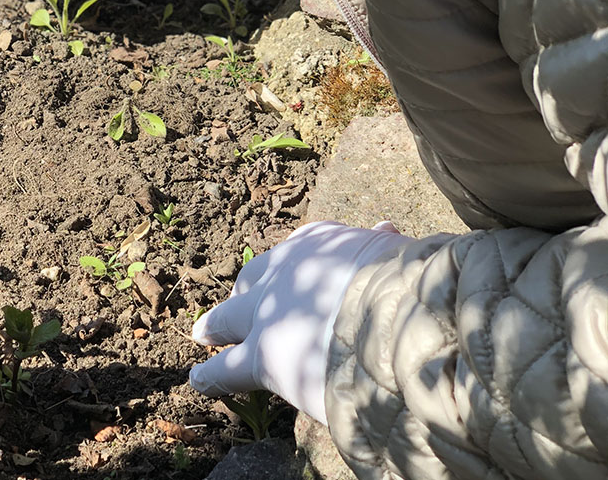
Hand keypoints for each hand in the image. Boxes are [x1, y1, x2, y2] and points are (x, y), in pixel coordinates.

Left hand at [190, 221, 410, 423]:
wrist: (396, 317)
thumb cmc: (410, 286)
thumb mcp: (399, 253)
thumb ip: (387, 246)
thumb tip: (386, 227)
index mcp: (321, 243)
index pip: (301, 252)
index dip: (302, 269)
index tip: (306, 275)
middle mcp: (285, 271)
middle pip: (254, 279)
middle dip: (248, 291)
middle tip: (242, 302)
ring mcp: (267, 311)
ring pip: (230, 318)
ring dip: (218, 326)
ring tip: (204, 334)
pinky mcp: (262, 355)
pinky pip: (227, 368)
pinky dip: (211, 376)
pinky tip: (198, 380)